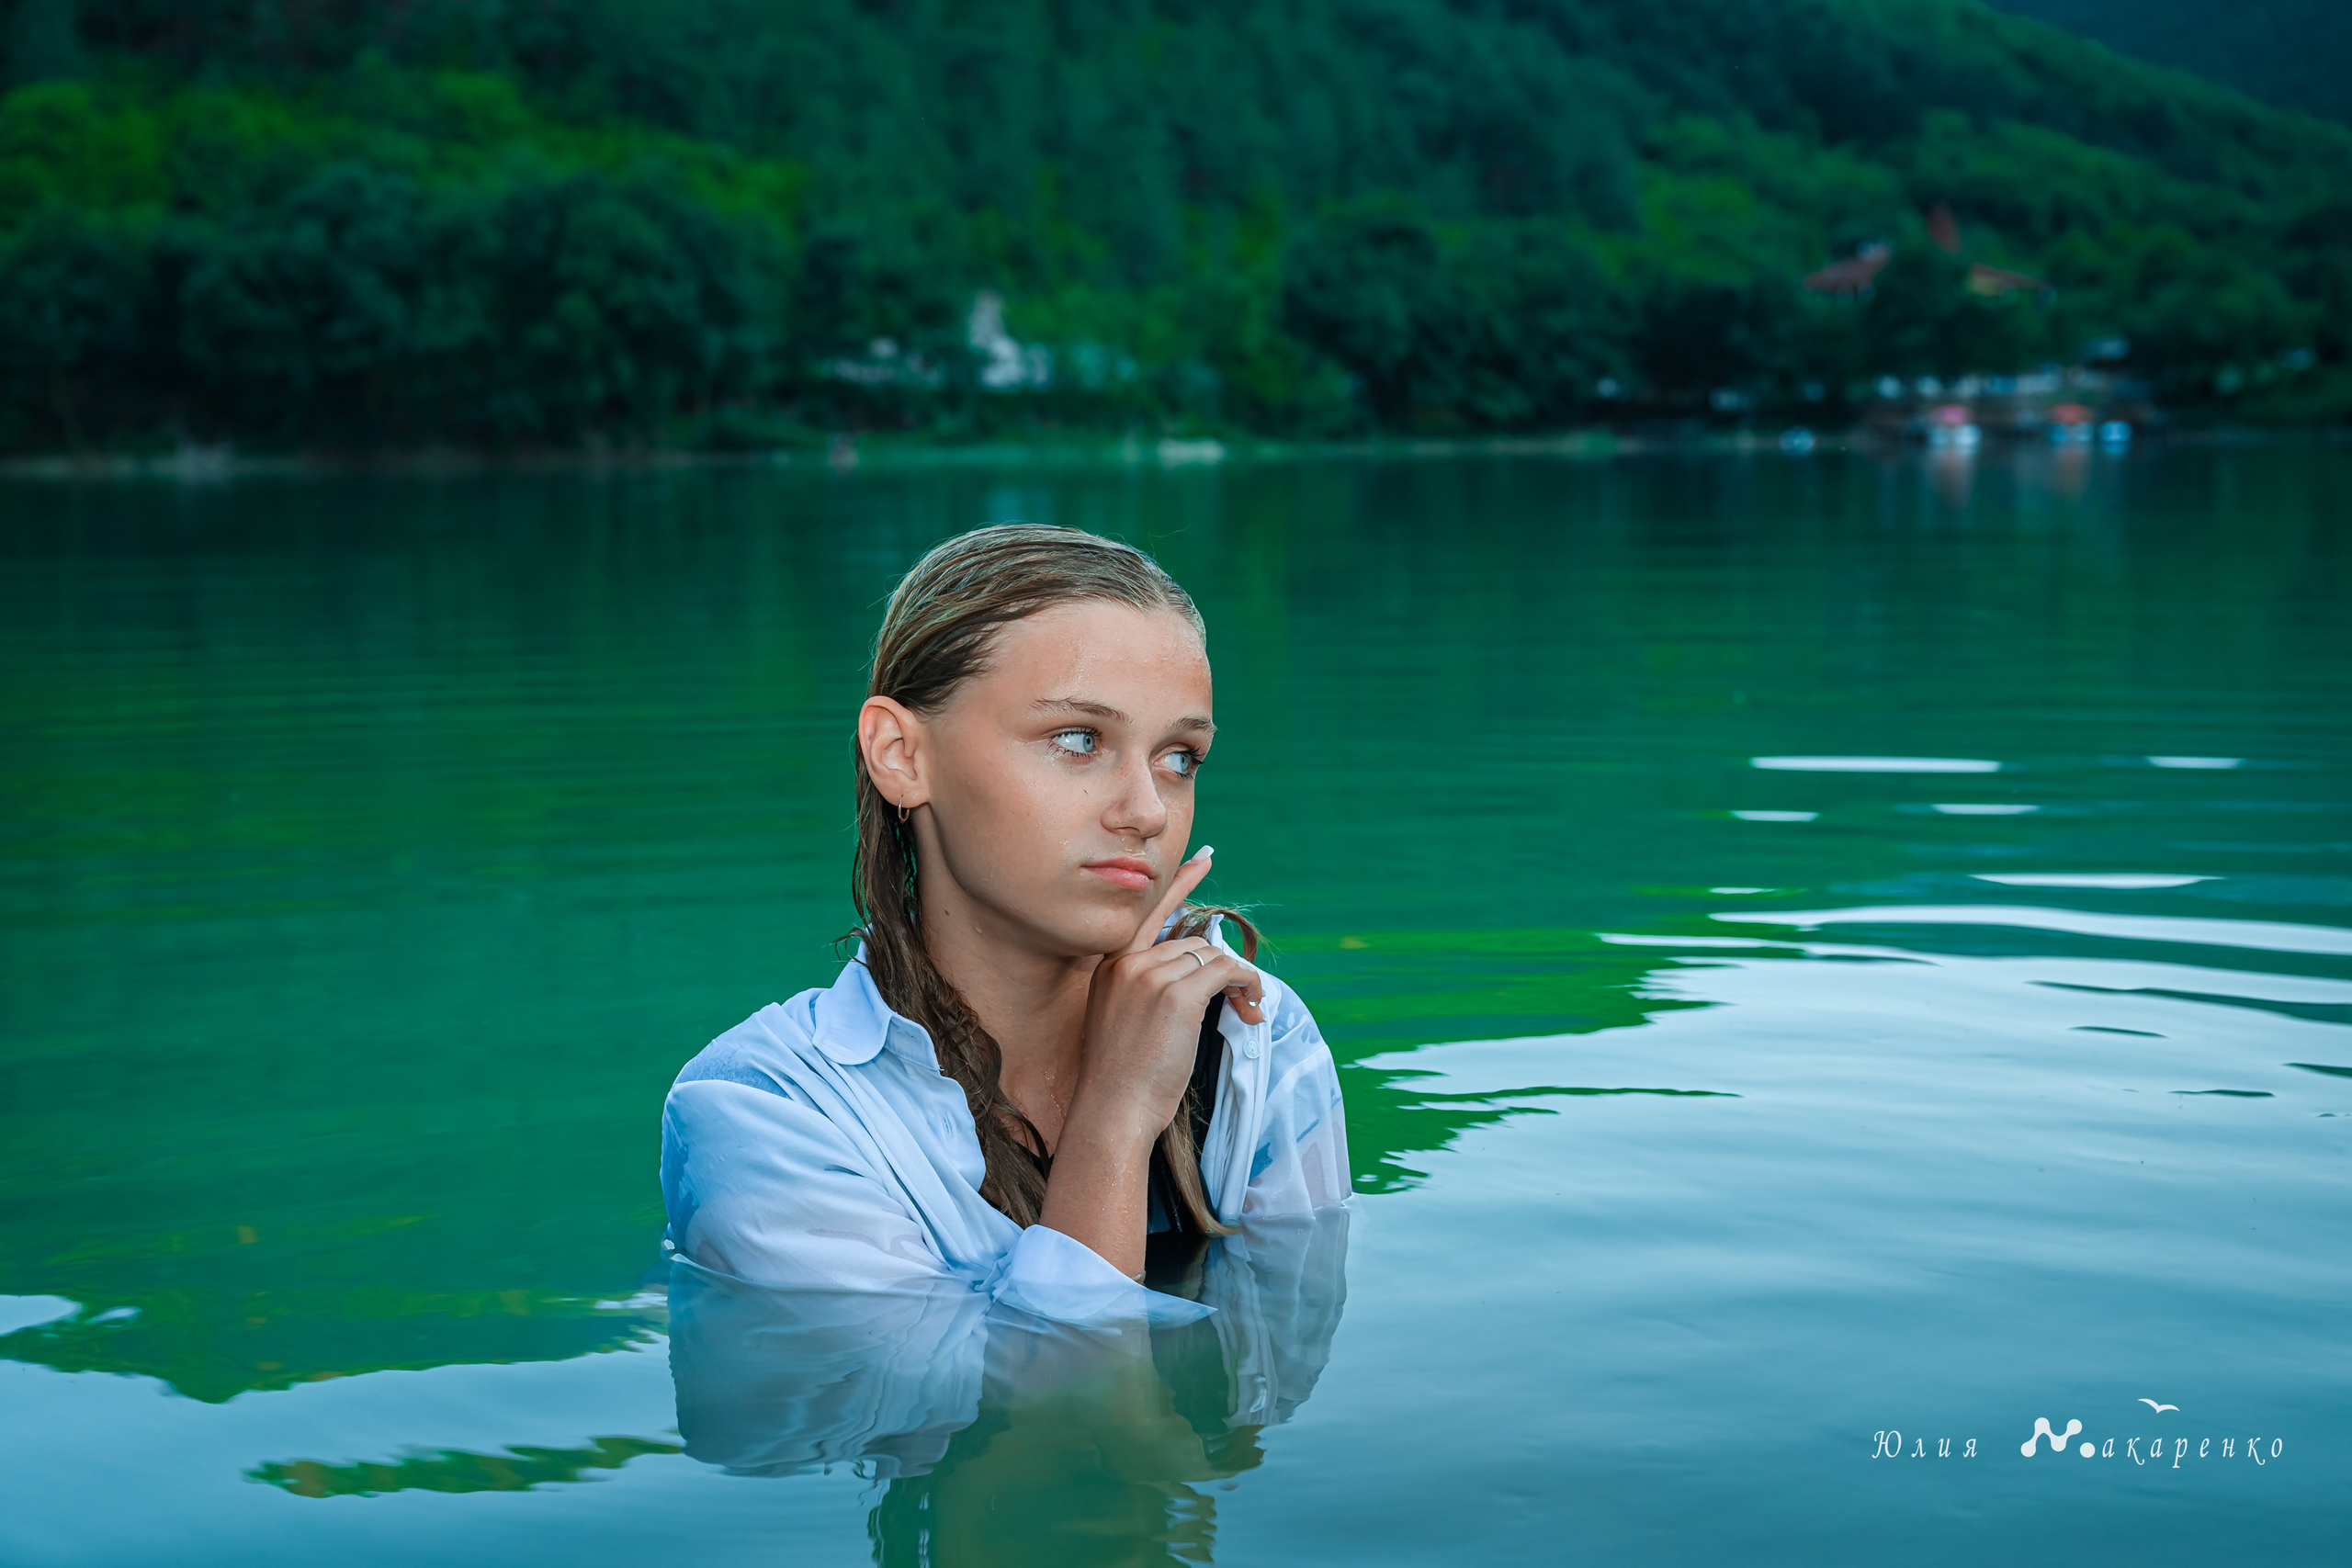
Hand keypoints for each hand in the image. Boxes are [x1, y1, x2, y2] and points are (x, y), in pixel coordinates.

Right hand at [1038, 848, 1263, 1274]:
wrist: (1111, 1112)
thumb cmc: (1121, 1081)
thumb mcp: (1125, 1023)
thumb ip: (1149, 993)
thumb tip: (1201, 976)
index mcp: (1108, 967)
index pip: (1148, 913)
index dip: (1180, 885)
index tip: (1205, 860)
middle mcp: (1125, 962)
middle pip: (1191, 944)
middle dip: (1223, 970)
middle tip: (1246, 1001)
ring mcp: (1148, 975)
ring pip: (1211, 957)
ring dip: (1239, 982)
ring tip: (1250, 1011)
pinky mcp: (1175, 994)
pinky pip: (1226, 971)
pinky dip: (1247, 985)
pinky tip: (1252, 1006)